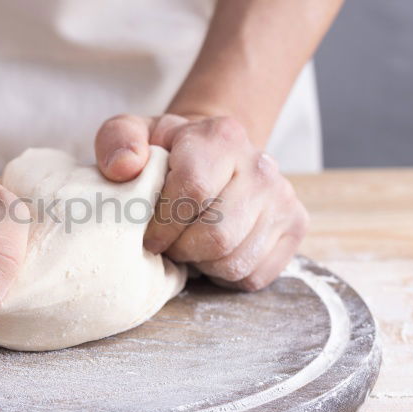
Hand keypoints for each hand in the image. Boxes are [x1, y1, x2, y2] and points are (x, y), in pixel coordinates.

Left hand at [95, 113, 307, 290]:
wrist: (212, 157)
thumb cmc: (165, 153)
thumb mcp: (133, 134)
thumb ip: (117, 141)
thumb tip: (124, 168)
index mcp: (221, 136)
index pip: (192, 191)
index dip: (163, 224)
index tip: (149, 234)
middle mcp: (261, 164)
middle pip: (216, 235)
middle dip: (181, 249)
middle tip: (169, 242)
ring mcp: (283, 196)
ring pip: (234, 261)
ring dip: (201, 264)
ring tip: (190, 244)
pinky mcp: (295, 226)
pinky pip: (254, 276)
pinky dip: (225, 275)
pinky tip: (213, 252)